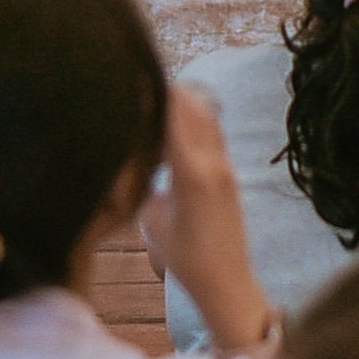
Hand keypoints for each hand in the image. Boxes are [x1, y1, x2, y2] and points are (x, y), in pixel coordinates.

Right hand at [138, 84, 272, 355]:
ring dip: (183, 103)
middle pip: (194, 106)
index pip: (174, 114)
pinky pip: (212, 134)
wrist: (227, 282)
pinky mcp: (229, 173)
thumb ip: (142, 182)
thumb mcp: (151, 220)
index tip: (134, 75)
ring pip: (206, 116)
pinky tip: (172, 127)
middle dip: (167, 90)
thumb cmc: (184, 259)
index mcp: (192, 172)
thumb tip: (129, 156)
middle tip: (139, 81)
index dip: (154, 91)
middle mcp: (214, 162)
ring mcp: (226, 166)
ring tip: (153, 99)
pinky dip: (192, 121)